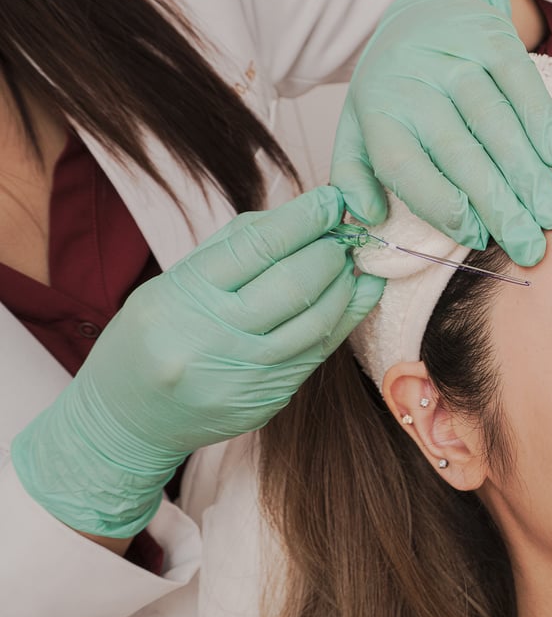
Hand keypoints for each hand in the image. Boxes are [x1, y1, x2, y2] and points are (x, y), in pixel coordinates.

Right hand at [11, 187, 384, 537]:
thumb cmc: (154, 335)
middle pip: (293, 283)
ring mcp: (245, 375)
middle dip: (329, 251)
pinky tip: (356, 295)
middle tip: (344, 234)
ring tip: (352, 263)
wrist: (130, 417)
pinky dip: (343, 319)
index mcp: (185, 297)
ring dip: (345, 285)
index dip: (303, 220)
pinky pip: (317, 353)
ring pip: (316, 321)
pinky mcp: (268, 400)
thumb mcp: (174, 282)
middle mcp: (215, 338)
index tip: (331, 200)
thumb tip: (300, 215)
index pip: (257, 247)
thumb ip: (234, 248)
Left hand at [330, 0, 551, 265]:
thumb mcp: (358, 126)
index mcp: (377, 112)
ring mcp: (454, 57)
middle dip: (499, 206)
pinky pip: (522, 85)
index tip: (475, 237)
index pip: (405, 168)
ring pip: (496, 124)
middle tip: (529, 246)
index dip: (442, 207)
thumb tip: (368, 218)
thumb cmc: (398, 86)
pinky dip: (543, 124)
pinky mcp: (493, 38)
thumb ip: (354, 177)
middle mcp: (413, 83)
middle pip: (459, 154)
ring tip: (550, 215)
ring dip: (528, 175)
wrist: (428, 7)